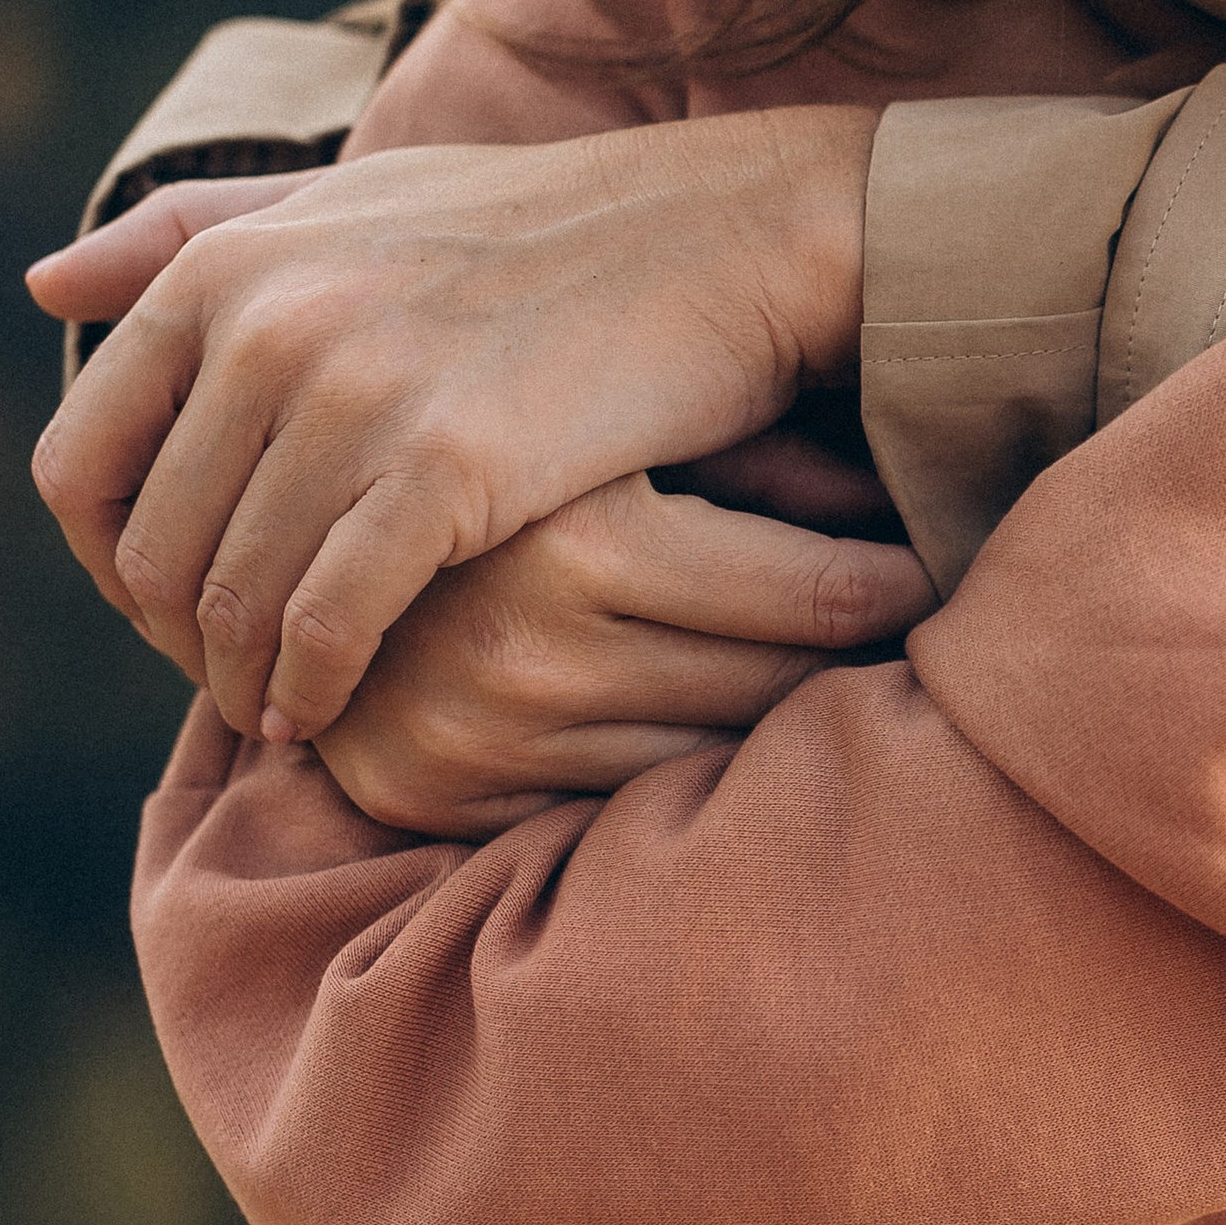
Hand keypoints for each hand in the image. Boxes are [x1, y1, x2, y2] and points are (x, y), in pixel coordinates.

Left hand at [25, 107, 878, 742]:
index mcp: (230, 265)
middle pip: (150, 550)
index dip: (107, 560)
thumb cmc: (548, 227)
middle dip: (178, 641)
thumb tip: (42, 280)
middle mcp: (268, 320)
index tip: (173, 604)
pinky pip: (327, 624)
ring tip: (283, 710)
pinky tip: (334, 709)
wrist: (732, 235)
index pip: (81, 460)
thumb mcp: (353, 195)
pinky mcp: (446, 465)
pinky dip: (312, 688)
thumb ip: (195, 233)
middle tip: (234, 679)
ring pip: (232, 602)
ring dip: (242, 683)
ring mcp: (354, 390)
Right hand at [313, 471, 934, 837]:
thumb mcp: (626, 419)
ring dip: (785, 720)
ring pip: (715, 756)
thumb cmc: (503, 431)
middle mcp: (531, 650)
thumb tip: (905, 477)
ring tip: (843, 674)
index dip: (904, 588)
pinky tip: (728, 723)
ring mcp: (487, 738)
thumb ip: (759, 450)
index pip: (824, 596)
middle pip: (782, 685)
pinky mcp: (445, 796)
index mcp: (586, 536)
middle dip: (860, 659)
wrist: (281, 516)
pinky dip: (686, 771)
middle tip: (925, 623)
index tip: (944, 572)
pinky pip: (623, 805)